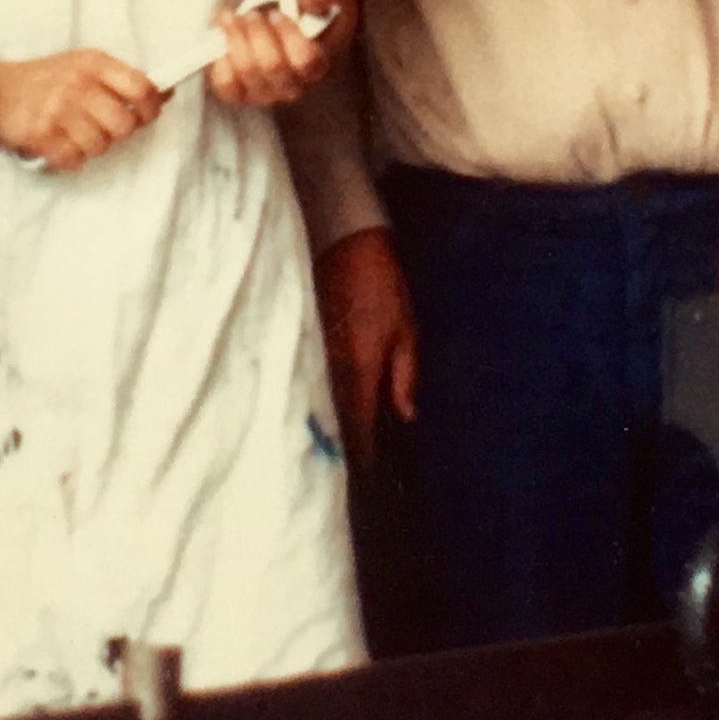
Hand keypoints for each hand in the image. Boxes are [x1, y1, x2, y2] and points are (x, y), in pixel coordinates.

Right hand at [0, 50, 164, 172]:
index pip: (142, 88)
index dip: (150, 108)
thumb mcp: (84, 66)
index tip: (144, 116)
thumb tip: (166, 93)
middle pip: (124, 124)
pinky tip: (58, 143)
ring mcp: (57, 109)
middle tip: (103, 128)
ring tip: (75, 134)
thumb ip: (122, 79)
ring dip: (91, 146)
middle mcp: (77, 83)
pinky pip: (73, 159)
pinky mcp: (39, 134)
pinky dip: (69, 158)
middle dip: (118, 133)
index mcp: (94, 62)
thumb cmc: (46, 80)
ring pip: (100, 145)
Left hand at [207, 0, 354, 110]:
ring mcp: (264, 93)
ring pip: (247, 72)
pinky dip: (220, 58)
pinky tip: (222, 37)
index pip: (306, 61)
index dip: (288, 37)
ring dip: (235, 39)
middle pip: (272, 66)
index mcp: (316, 65)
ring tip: (231, 18)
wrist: (271, 24)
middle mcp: (292, 86)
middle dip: (257, 34)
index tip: (277, 15)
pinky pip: (226, 84)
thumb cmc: (300, 9)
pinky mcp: (238, 94)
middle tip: (252, 14)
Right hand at [315, 226, 417, 453]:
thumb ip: (404, 375)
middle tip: (357, 472)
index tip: (366, 474)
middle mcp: (333, 365)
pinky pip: (319, 379)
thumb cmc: (384, 286)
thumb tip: (406, 416)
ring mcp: (318, 353)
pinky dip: (327, 398)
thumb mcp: (407, 329)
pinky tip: (335, 408)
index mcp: (360, 365)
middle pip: (338, 415)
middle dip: (347, 443)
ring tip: (346, 448)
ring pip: (325, 399)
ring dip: (336, 422)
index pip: (357, 420)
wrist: (347, 244)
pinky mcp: (311, 341)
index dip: (362, 449)